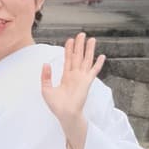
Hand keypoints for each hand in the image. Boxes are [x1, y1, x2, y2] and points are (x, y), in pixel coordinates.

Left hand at [42, 32, 102, 148]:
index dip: (69, 49)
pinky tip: (102, 56)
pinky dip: (98, 64)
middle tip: (82, 34)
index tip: (70, 40)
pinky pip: (93, 71)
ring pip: (86, 60)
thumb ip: (45, 76)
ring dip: (89, 50)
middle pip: (78, 56)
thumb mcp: (46, 89)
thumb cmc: (56, 105)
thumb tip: (46, 63)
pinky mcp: (87, 82)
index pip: (68, 59)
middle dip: (80, 45)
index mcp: (66, 76)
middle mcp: (75, 75)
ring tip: (92, 39)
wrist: (65, 114)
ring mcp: (82, 78)